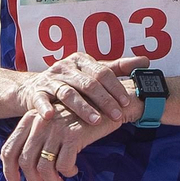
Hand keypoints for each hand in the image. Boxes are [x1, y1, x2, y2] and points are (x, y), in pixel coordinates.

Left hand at [0, 102, 121, 180]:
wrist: (105, 103)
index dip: (9, 171)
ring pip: (44, 167)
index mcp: (29, 119)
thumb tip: (26, 169)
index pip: (9, 149)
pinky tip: (73, 170)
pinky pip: (64, 165)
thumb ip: (37, 138)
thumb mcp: (52, 122)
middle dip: (32, 180)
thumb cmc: (77, 117)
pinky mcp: (73, 136)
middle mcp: (39, 123)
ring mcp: (55, 129)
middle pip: (25, 161)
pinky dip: (68, 172)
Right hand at [15, 53, 147, 125]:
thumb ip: (117, 68)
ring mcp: (50, 80)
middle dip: (104, 100)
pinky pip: (40, 101)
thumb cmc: (70, 82)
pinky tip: (51, 117)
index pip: (102, 72)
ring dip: (83, 107)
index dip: (115, 87)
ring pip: (68, 93)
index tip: (126, 102)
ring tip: (96, 120)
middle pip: (88, 83)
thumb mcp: (92, 72)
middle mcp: (65, 67)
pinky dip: (45, 108)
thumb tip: (146, 61)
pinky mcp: (36, 94)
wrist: (34, 88)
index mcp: (81, 60)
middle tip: (117, 115)